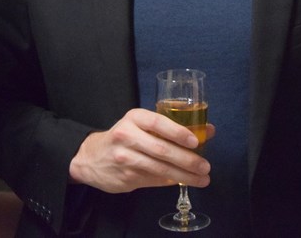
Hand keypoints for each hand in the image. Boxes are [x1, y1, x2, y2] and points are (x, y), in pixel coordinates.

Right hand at [68, 108, 212, 193]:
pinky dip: (171, 181)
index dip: (178, 132)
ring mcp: (125, 158)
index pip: (158, 123)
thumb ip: (172, 127)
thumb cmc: (124, 137)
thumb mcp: (142, 125)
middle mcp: (127, 136)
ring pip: (160, 168)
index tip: (196, 142)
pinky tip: (184, 181)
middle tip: (205, 166)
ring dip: (184, 175)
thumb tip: (209, 130)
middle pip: (161, 149)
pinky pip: (154, 179)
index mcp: (134, 118)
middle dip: (187, 160)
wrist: (91, 157)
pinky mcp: (126, 176)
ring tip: (202, 178)